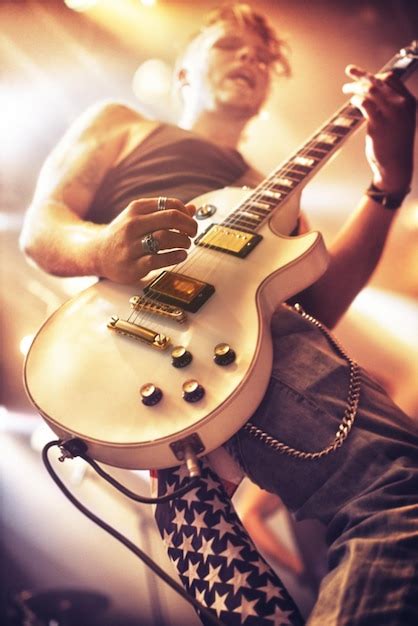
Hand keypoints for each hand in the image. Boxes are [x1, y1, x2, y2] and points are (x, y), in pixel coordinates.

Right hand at [96, 197, 196, 283]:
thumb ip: (165, 213)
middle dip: (189, 225)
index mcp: (136, 209)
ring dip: (183, 241)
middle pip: (171, 218)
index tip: (189, 222)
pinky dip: (175, 256)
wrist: (98, 254)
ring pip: (166, 238)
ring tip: (186, 245)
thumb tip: (193, 208)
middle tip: (193, 233)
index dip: (186, 214)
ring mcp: (131, 245)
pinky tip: (180, 255)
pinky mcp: (133, 265)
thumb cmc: (124, 235)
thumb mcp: (140, 217)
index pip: (170, 204)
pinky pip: (158, 259)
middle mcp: (133, 224)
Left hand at [342, 64, 415, 192]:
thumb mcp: (400, 120)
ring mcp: (391, 114)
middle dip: (362, 75)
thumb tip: (372, 93)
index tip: (364, 76)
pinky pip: (365, 104)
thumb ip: (391, 106)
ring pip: (370, 90)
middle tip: (349, 71)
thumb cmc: (395, 144)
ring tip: (346, 88)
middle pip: (379, 81)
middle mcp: (402, 105)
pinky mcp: (378, 125)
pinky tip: (352, 102)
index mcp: (409, 102)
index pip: (392, 78)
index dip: (376, 74)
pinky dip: (356, 99)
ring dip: (355, 86)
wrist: (396, 166)